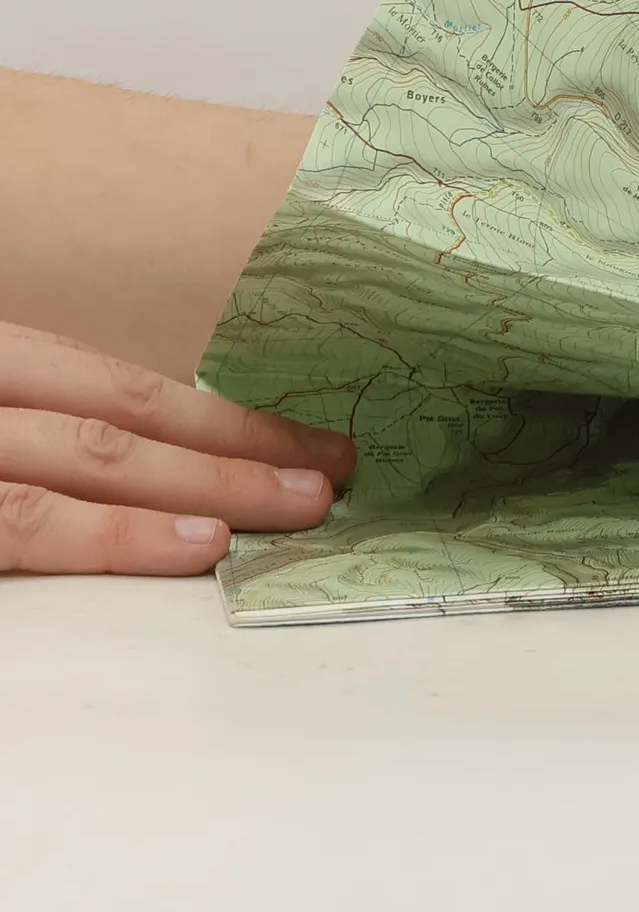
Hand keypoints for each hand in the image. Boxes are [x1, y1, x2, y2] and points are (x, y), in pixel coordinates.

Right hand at [0, 319, 355, 574]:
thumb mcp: (4, 410)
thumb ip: (62, 426)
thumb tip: (177, 465)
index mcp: (7, 367)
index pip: (126, 389)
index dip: (224, 416)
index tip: (310, 443)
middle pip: (129, 414)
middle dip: (240, 445)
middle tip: (332, 473)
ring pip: (100, 457)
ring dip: (208, 482)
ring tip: (295, 504)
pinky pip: (31, 522)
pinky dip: (118, 534)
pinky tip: (196, 544)